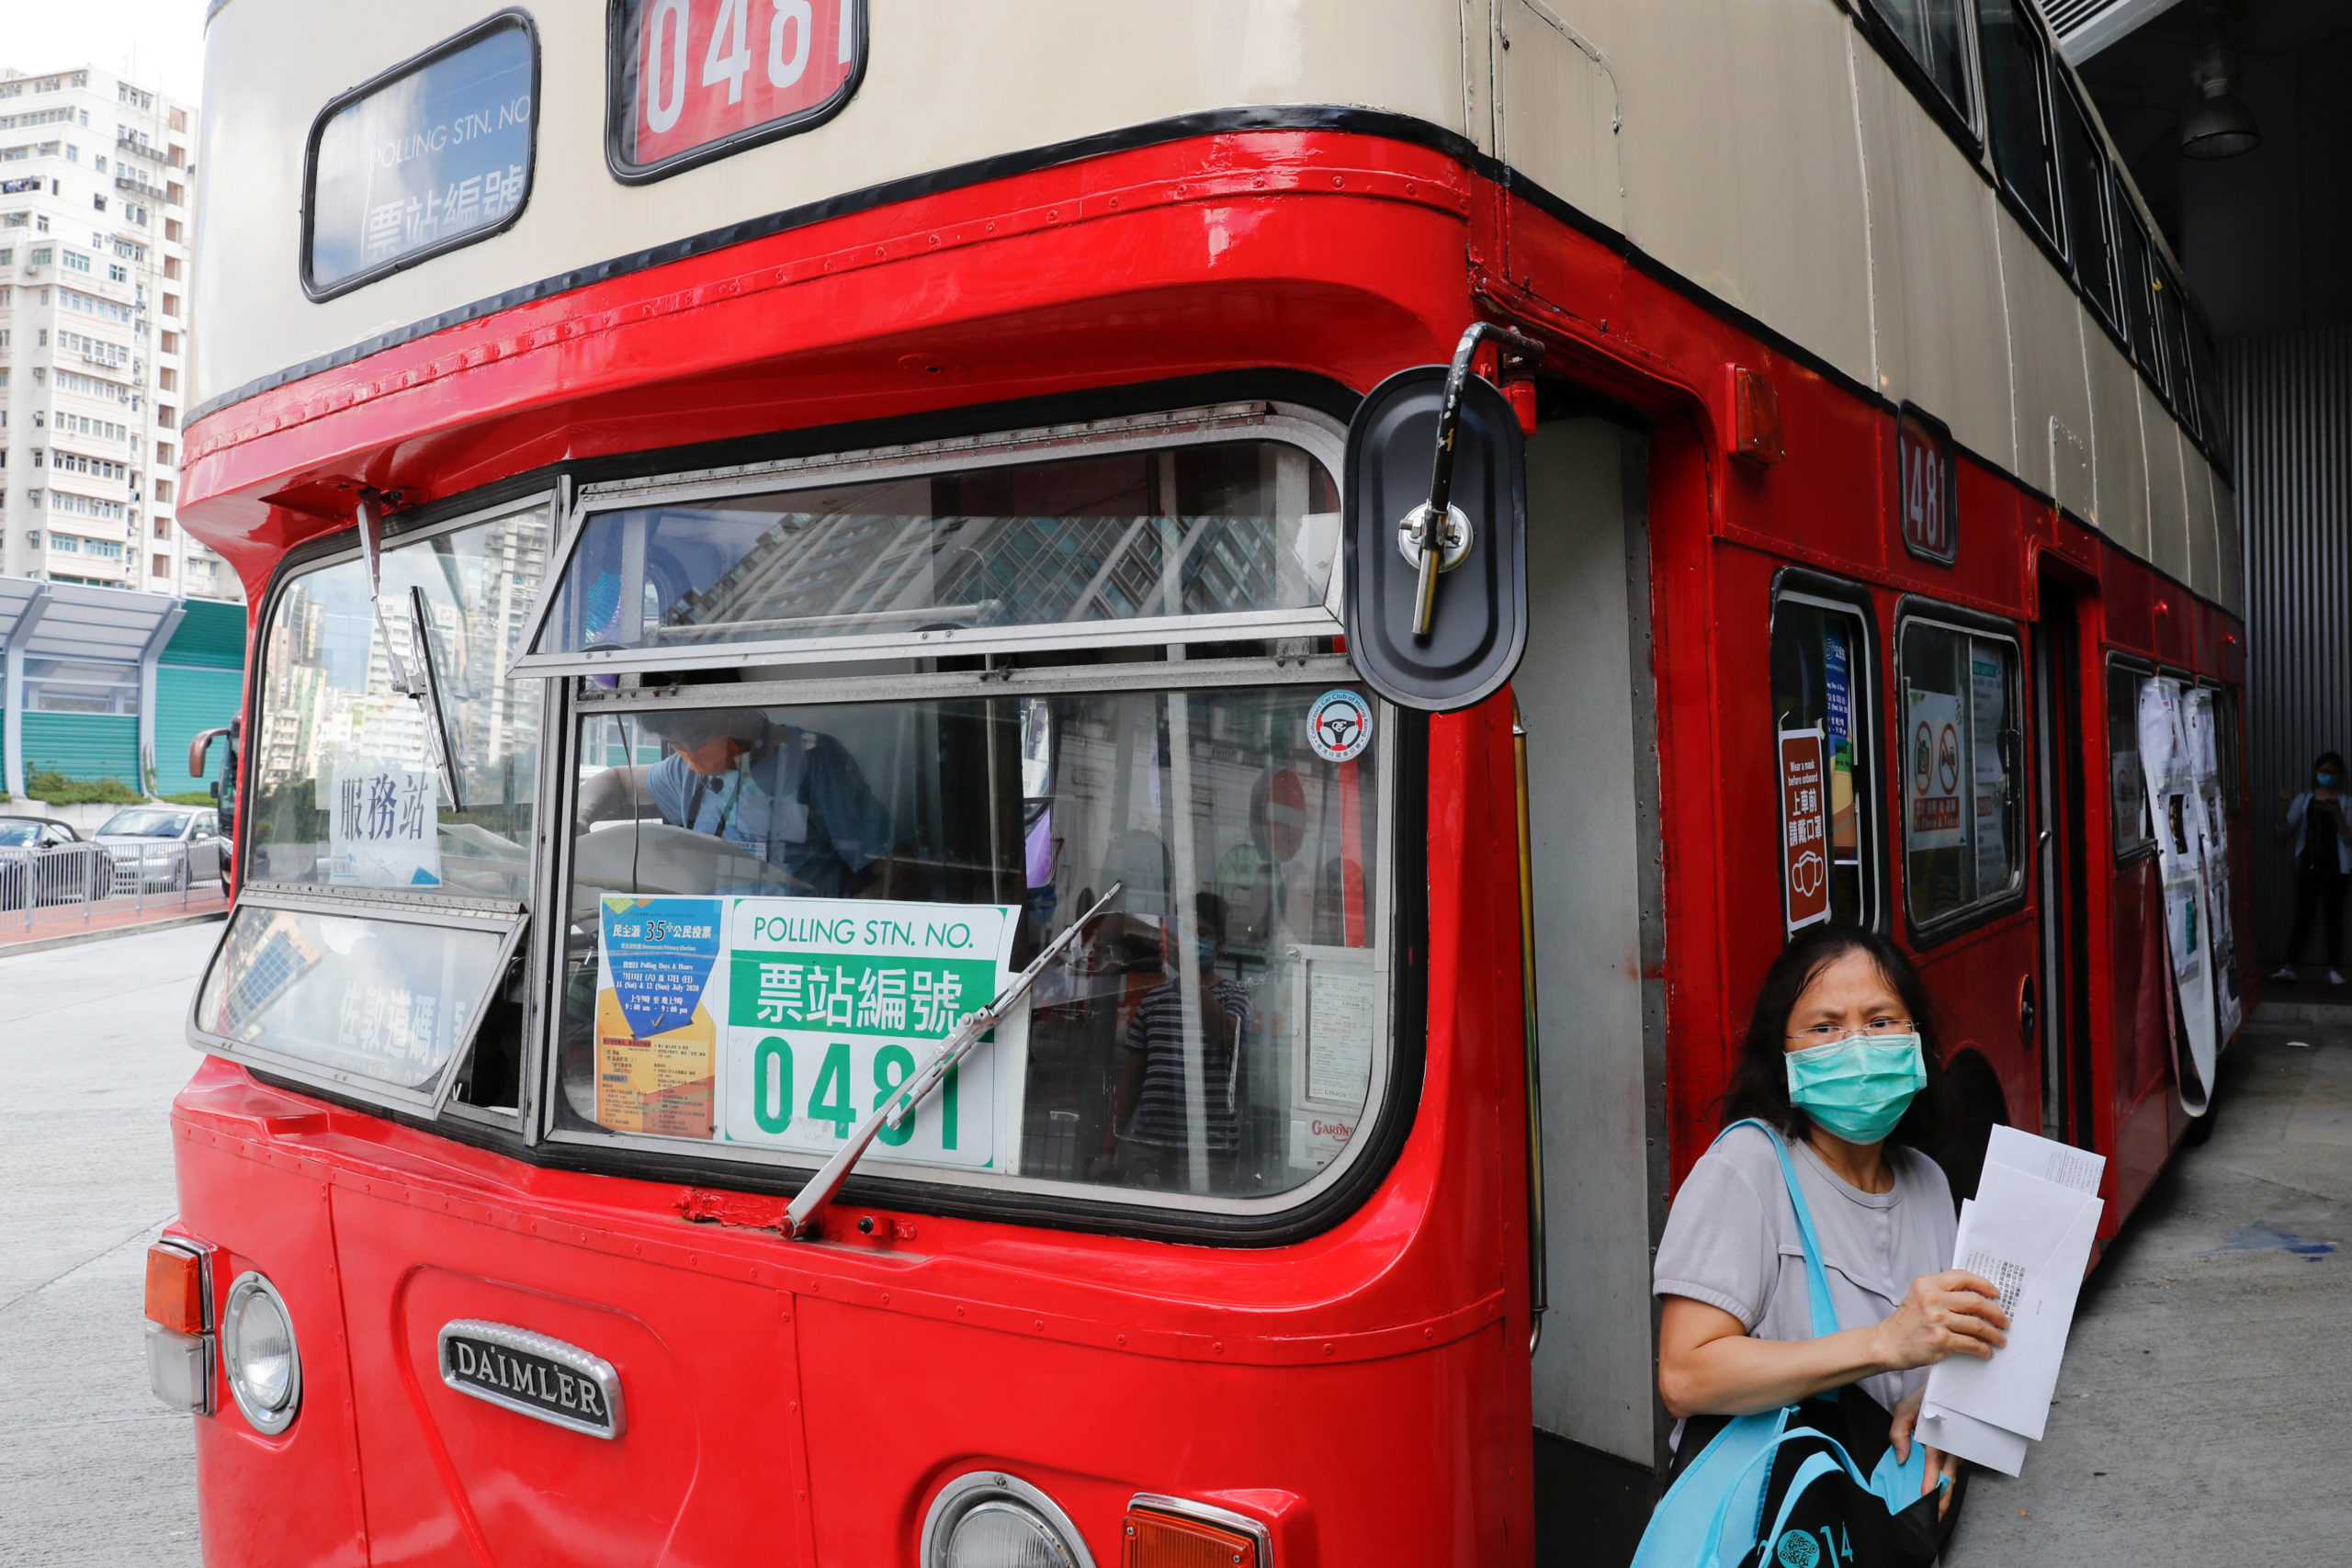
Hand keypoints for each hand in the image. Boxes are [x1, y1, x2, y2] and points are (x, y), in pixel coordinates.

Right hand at [1870, 1270, 2007, 1371]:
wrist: (1887, 1343)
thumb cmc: (1906, 1323)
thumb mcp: (1919, 1297)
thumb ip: (1942, 1293)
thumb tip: (1977, 1299)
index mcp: (1928, 1284)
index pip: (1963, 1277)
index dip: (1984, 1284)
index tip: (1996, 1293)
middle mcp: (1932, 1299)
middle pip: (1975, 1301)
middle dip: (1996, 1312)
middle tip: (2004, 1320)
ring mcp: (1937, 1319)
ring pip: (1977, 1324)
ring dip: (1994, 1334)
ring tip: (1999, 1338)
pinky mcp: (1940, 1340)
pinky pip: (1971, 1343)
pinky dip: (1983, 1349)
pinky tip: (1986, 1351)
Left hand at [1890, 1388, 1963, 1515]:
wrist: (1948, 1387)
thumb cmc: (1924, 1399)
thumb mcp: (1904, 1410)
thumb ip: (1899, 1434)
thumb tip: (1900, 1459)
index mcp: (1937, 1436)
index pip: (1934, 1463)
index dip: (1931, 1481)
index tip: (1926, 1497)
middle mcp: (1952, 1445)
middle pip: (1948, 1478)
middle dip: (1943, 1499)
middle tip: (1935, 1517)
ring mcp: (1958, 1449)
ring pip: (1952, 1476)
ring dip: (1946, 1494)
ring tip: (1937, 1513)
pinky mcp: (1959, 1450)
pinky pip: (1953, 1470)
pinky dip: (1947, 1483)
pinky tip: (1939, 1495)